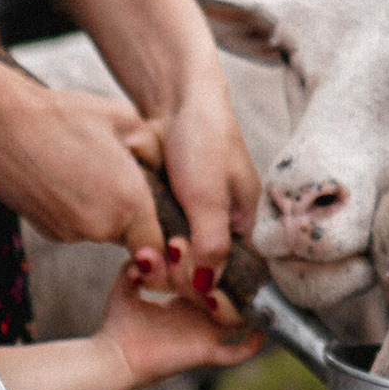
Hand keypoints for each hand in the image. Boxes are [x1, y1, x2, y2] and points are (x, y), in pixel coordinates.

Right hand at [0, 51, 171, 256]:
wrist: (0, 122)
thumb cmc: (65, 115)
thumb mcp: (126, 120)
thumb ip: (154, 152)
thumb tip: (161, 170)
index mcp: (130, 203)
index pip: (159, 246)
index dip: (161, 234)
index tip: (155, 216)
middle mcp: (101, 228)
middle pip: (129, 235)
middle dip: (130, 212)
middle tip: (117, 174)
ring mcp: (71, 233)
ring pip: (101, 230)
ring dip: (101, 209)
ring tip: (84, 168)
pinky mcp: (47, 232)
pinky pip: (75, 227)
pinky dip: (75, 209)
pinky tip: (63, 176)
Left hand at [97, 261, 261, 386]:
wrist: (114, 354)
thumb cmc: (118, 325)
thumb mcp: (126, 285)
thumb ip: (135, 264)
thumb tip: (144, 249)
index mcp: (184, 303)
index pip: (209, 280)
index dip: (208, 265)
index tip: (193, 247)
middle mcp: (198, 319)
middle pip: (225, 295)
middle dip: (222, 278)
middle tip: (217, 263)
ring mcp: (204, 337)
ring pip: (236, 319)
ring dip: (236, 303)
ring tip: (228, 288)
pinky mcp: (204, 353)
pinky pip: (236, 352)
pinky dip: (252, 343)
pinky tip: (261, 328)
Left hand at [151, 71, 259, 291]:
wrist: (177, 100)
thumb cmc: (204, 139)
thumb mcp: (208, 198)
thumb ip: (212, 245)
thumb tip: (207, 289)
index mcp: (249, 225)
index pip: (238, 278)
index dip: (212, 289)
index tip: (187, 285)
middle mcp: (227, 227)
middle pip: (209, 274)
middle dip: (184, 276)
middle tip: (161, 262)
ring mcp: (201, 220)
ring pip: (185, 260)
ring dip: (166, 263)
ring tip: (149, 256)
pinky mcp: (177, 212)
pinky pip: (167, 242)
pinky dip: (155, 247)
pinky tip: (140, 248)